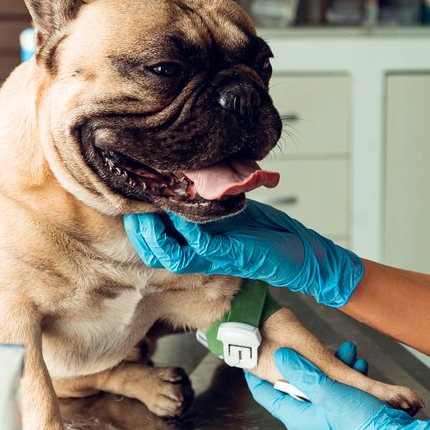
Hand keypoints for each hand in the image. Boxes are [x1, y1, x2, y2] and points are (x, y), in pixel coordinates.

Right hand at [124, 200, 364, 308]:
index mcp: (195, 244)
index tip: (130, 197)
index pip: (153, 240)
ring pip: (169, 256)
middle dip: (138, 229)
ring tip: (149, 213)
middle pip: (153, 251)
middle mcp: (199, 255)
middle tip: (132, 206)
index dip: (137, 223)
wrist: (299, 252)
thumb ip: (205, 198)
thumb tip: (185, 170)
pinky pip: (199, 249)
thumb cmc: (265, 232)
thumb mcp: (227, 209)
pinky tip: (184, 214)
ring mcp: (213, 259)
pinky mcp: (229, 257)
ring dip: (155, 236)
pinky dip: (188, 231)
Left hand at [245, 351, 429, 429]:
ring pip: (323, 385)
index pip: (267, 395)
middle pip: (298, 385)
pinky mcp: (348, 417)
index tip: (250, 356)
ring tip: (350, 351)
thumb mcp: (327, 393)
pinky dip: (348, 377)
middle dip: (307, 362)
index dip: (257, 376)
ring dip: (334, 366)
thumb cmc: (358, 423)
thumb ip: (302, 373)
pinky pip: (341, 392)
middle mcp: (309, 418)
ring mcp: (329, 418)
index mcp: (297, 415)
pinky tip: (361, 367)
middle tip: (310, 341)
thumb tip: (280, 357)